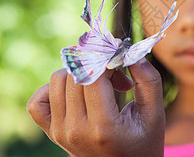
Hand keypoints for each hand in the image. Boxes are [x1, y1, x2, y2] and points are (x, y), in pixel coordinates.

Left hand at [26, 58, 164, 156]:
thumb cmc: (143, 142)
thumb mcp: (154, 114)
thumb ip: (148, 80)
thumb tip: (128, 51)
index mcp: (103, 127)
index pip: (93, 75)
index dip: (106, 57)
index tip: (120, 55)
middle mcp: (76, 130)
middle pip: (76, 74)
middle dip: (98, 65)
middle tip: (118, 78)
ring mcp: (60, 132)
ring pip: (57, 80)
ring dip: (80, 73)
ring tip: (101, 85)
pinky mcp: (51, 132)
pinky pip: (38, 100)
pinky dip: (53, 89)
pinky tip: (76, 93)